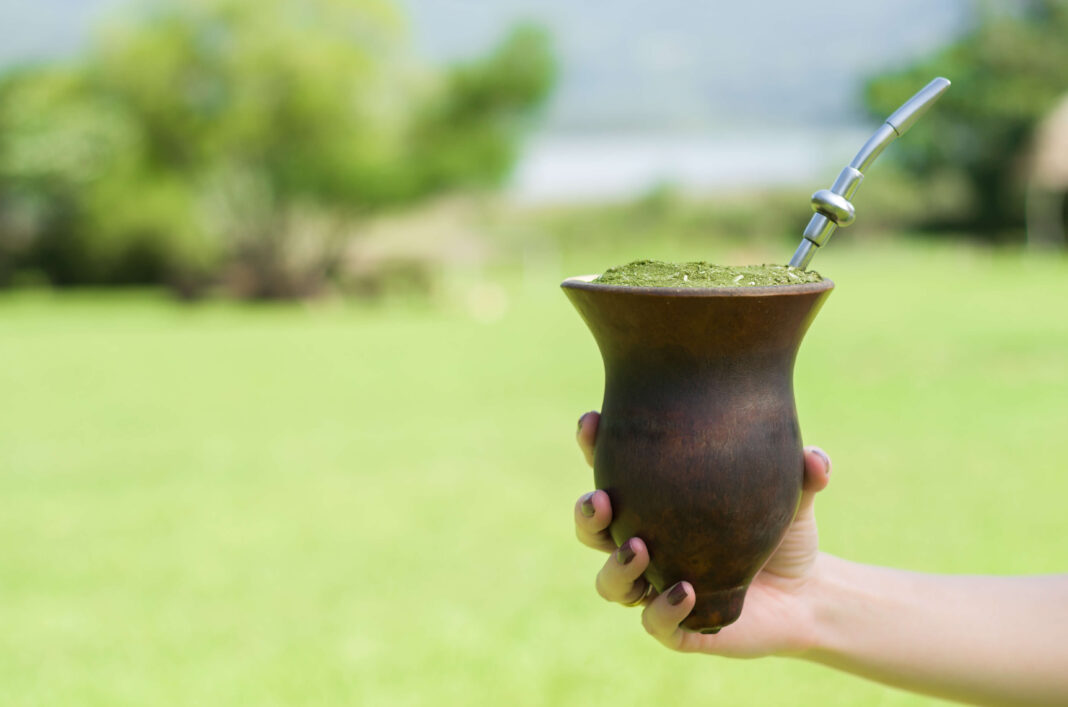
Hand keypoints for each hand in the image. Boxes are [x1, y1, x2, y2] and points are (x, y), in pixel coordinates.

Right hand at [573, 410, 831, 657]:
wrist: (805, 594)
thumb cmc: (781, 532)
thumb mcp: (791, 495)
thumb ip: (802, 471)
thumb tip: (814, 459)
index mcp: (655, 505)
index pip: (612, 472)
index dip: (594, 447)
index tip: (591, 421)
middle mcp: (644, 545)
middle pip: (593, 530)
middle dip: (588, 514)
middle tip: (601, 499)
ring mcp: (654, 588)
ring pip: (610, 583)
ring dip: (616, 566)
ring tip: (639, 548)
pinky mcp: (675, 627)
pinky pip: (655, 623)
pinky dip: (664, 608)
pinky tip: (686, 590)